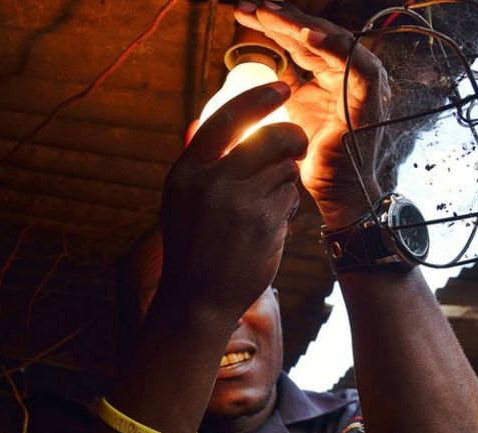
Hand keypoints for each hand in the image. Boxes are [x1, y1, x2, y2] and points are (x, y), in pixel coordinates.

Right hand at [160, 82, 307, 320]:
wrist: (198, 299)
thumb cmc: (189, 246)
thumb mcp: (180, 201)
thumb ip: (196, 163)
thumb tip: (201, 123)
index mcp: (187, 172)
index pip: (226, 119)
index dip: (257, 100)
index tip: (281, 87)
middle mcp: (212, 183)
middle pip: (270, 138)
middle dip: (291, 138)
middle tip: (297, 143)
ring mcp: (241, 204)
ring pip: (285, 170)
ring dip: (284, 179)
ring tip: (266, 201)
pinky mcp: (266, 224)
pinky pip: (290, 198)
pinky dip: (286, 205)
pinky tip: (269, 224)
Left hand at [235, 1, 390, 228]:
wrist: (334, 193)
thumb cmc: (310, 158)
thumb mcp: (285, 115)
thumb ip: (275, 89)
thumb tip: (248, 73)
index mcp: (328, 72)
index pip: (296, 40)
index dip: (268, 25)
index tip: (237, 12)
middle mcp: (348, 70)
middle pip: (311, 33)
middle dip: (277, 16)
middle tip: (244, 4)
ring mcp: (361, 80)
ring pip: (329, 39)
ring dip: (296, 24)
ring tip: (265, 12)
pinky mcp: (370, 95)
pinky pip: (354, 62)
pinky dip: (331, 45)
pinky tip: (304, 34)